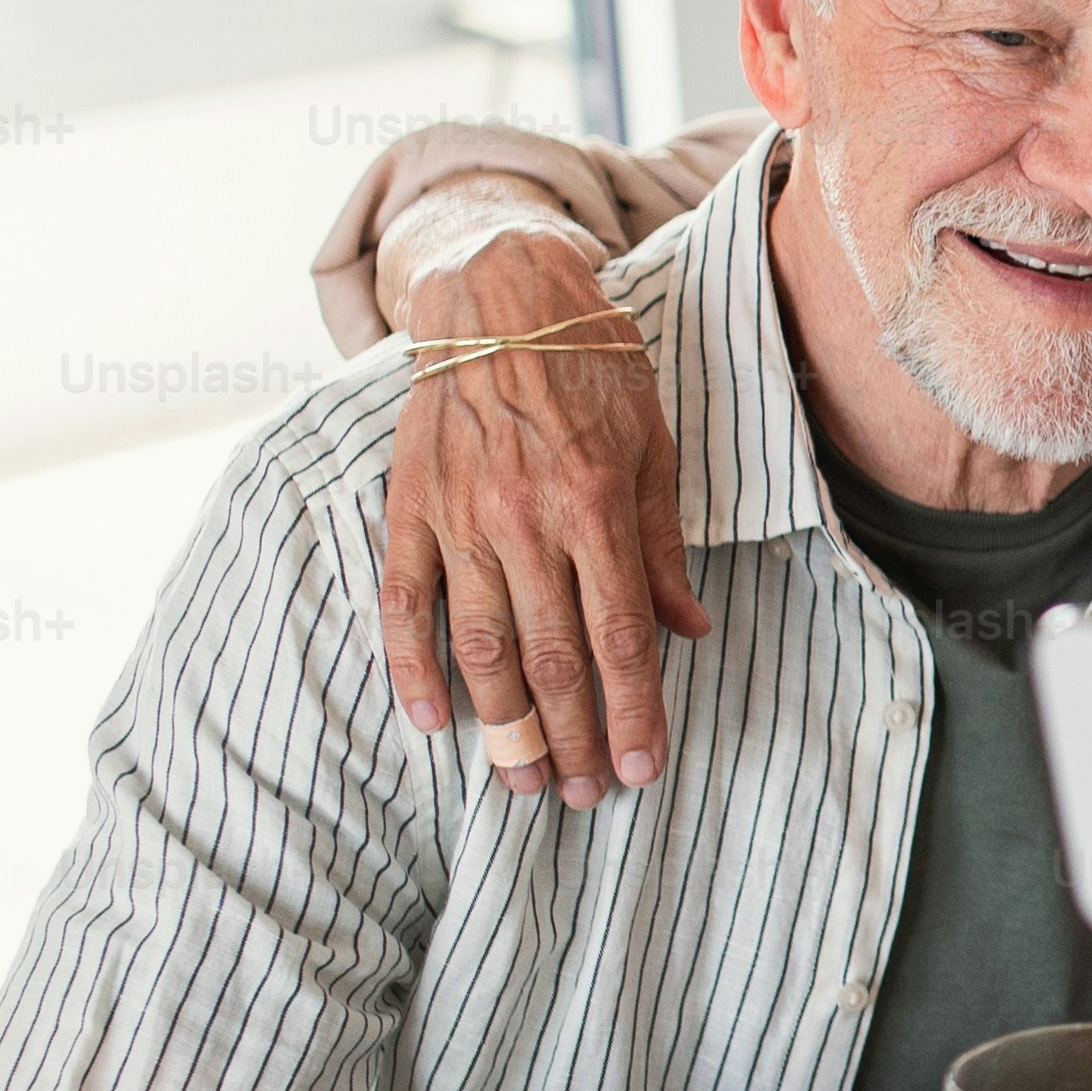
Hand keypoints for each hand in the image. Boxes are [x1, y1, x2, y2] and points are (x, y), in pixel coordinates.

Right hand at [380, 225, 706, 804]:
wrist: (499, 293)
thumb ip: (662, 545)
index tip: (638, 769)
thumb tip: (689, 631)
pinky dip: (411, 667)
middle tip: (580, 797)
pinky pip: (402, 602)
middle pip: (549, 657)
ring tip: (522, 782)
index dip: (630, 712)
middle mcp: (521, 518)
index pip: (618, 636)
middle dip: (570, 738)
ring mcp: (457, 517)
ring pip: (477, 645)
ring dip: (501, 726)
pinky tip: (430, 721)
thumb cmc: (593, 368)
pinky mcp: (409, 508)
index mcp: (592, 504)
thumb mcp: (653, 446)